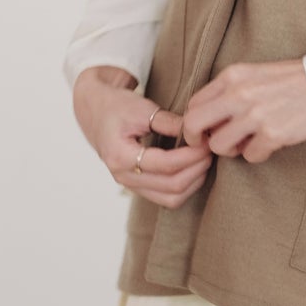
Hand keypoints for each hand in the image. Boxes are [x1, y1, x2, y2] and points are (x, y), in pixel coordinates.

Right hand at [72, 67, 214, 207]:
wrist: (95, 111)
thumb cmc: (116, 106)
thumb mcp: (141, 107)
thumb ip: (168, 122)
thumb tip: (197, 133)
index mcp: (120, 156)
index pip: (165, 165)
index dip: (190, 156)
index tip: (206, 143)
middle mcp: (122, 176)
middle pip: (170, 187)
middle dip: (196, 170)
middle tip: (210, 151)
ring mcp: (129, 185)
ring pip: (170, 199)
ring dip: (193, 183)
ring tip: (205, 160)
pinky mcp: (137, 186)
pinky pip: (165, 197)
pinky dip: (184, 187)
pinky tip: (194, 169)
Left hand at [180, 59, 305, 162]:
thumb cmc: (293, 80)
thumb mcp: (254, 74)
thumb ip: (229, 91)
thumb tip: (208, 120)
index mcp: (232, 76)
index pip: (193, 104)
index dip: (194, 124)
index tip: (205, 132)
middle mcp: (239, 94)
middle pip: (194, 124)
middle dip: (198, 141)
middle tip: (213, 146)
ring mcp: (255, 114)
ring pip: (218, 146)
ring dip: (231, 150)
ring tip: (248, 143)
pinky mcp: (273, 134)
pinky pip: (250, 156)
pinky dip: (258, 154)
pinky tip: (270, 143)